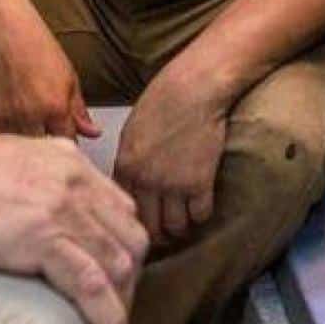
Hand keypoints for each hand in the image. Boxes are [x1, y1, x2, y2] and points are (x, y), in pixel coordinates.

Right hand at [0, 1, 101, 139]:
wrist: (5, 30)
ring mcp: (7, 116)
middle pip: (42, 152)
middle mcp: (31, 115)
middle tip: (49, 150)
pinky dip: (5, 144)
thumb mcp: (69, 76)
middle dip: (48, 154)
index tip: (68, 148)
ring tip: (29, 146)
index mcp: (56, 107)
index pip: (67, 143)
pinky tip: (11, 139)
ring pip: (18, 150)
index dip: (70, 149)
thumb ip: (79, 110)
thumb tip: (93, 134)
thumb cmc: (40, 48)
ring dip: (25, 152)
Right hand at [0, 130, 148, 323]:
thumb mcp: (8, 165)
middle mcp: (74, 180)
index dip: (122, 250)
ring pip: (118, 264)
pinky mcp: (42, 237)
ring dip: (122, 305)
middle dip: (129, 281)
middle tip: (114, 313)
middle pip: (128, 238)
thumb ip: (37, 183)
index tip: (114, 283)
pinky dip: (107, 319)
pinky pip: (92, 285)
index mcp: (67, 160)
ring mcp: (61, 207)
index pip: (120, 210)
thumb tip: (43, 216)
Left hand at [112, 68, 230, 249]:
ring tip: (183, 221)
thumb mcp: (133, 131)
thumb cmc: (164, 101)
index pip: (123, 211)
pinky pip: (200, 215)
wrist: (194, 88)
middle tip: (164, 234)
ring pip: (175, 227)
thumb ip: (129, 162)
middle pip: (148, 227)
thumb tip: (131, 187)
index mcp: (125, 166)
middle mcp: (146, 180)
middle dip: (156, 235)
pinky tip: (200, 205)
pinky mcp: (200, 183)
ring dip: (180, 227)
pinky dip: (201, 215)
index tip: (141, 227)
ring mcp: (173, 184)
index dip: (133, 222)